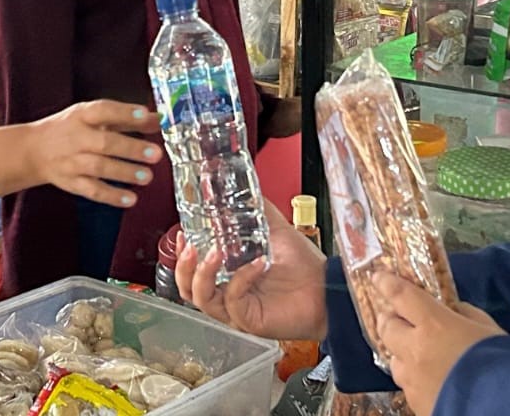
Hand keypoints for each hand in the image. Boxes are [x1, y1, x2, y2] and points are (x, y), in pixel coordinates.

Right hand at [29, 100, 161, 208]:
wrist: (33, 151)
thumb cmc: (69, 129)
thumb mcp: (93, 117)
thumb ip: (125, 119)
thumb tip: (157, 120)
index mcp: (82, 115)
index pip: (104, 110)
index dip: (125, 112)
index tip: (146, 115)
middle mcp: (76, 138)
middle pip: (104, 143)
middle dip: (131, 149)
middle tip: (156, 154)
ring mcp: (72, 162)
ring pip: (99, 168)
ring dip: (125, 173)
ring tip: (147, 177)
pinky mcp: (71, 183)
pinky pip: (92, 190)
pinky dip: (111, 196)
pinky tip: (130, 199)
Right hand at [177, 201, 327, 341]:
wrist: (328, 291)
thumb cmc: (304, 269)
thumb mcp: (277, 233)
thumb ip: (260, 214)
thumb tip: (248, 189)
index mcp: (228, 279)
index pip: (191, 273)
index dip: (181, 256)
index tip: (182, 234)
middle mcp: (228, 297)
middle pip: (187, 290)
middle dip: (183, 267)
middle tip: (190, 246)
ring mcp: (237, 312)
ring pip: (202, 299)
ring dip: (203, 274)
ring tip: (214, 253)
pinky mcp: (249, 320)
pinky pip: (233, 300)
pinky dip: (241, 278)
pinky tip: (257, 263)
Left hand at [373, 273, 503, 415]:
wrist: (502, 407)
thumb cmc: (501, 363)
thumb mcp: (488, 329)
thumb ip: (466, 314)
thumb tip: (453, 310)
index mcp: (433, 325)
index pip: (401, 296)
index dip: (387, 284)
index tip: (378, 277)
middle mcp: (415, 350)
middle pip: (387, 328)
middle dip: (389, 319)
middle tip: (395, 316)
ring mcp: (412, 380)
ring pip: (394, 360)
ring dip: (400, 352)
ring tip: (414, 352)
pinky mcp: (415, 402)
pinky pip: (407, 385)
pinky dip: (414, 377)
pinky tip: (429, 379)